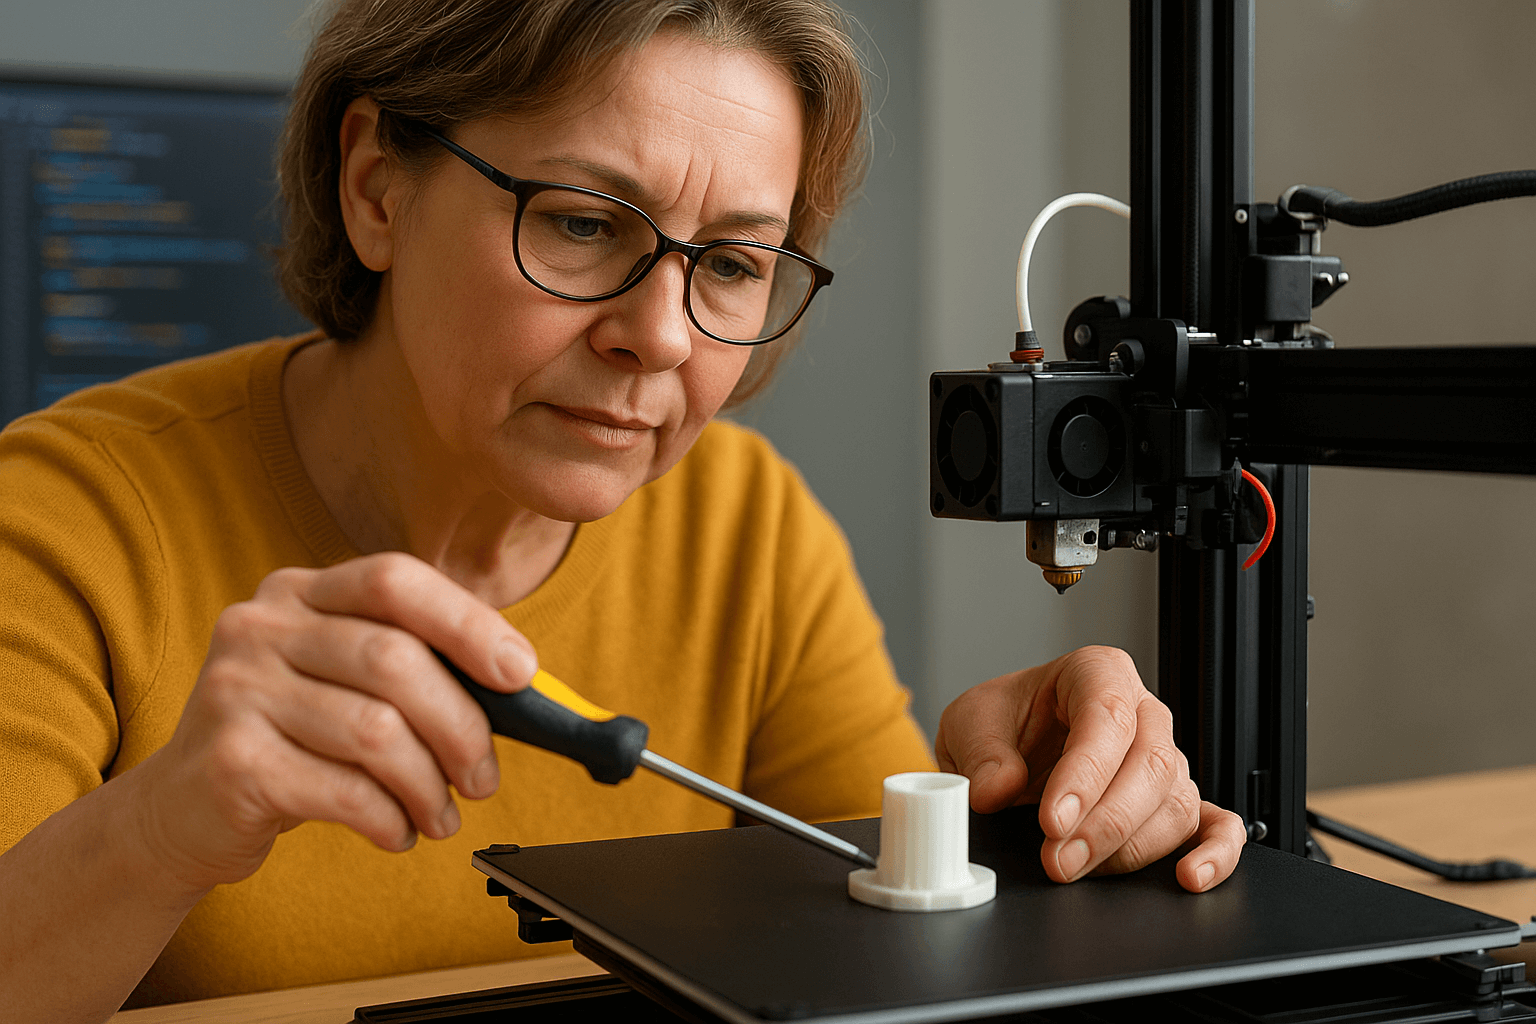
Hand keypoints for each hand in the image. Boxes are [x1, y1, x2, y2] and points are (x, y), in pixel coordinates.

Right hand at [134, 552, 536, 892]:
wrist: (181, 809)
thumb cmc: (291, 739)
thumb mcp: (343, 682)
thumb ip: (416, 667)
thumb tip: (521, 689)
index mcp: (299, 591)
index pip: (395, 581)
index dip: (468, 624)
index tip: (520, 673)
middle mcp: (260, 626)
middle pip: (395, 660)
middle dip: (462, 726)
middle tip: (484, 777)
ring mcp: (236, 689)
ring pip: (377, 731)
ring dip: (430, 785)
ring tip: (441, 814)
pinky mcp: (230, 761)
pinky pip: (345, 790)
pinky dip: (390, 818)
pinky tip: (397, 831)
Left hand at [934, 645, 1245, 891]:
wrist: (1007, 746)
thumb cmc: (1002, 724)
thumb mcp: (970, 723)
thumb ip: (983, 753)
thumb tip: (999, 788)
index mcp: (1095, 673)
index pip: (1106, 716)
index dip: (1084, 773)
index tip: (1051, 819)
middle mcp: (1142, 713)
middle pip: (1150, 765)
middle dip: (1103, 822)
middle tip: (1057, 859)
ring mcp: (1166, 758)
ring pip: (1174, 802)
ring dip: (1129, 847)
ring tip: (1076, 869)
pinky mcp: (1176, 802)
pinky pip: (1218, 825)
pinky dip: (1215, 854)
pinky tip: (1189, 876)